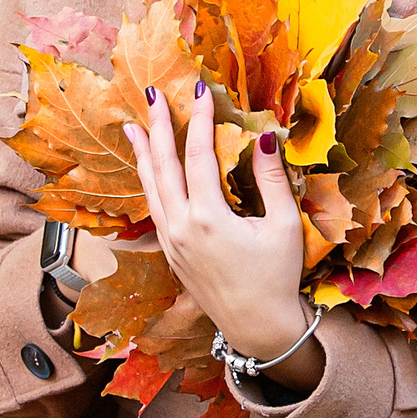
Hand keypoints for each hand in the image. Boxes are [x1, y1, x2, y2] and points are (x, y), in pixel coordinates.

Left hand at [121, 81, 324, 386]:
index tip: (201, 90)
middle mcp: (181, 228)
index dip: (199, 119)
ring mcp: (171, 242)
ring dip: (142, 154)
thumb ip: (271, 179)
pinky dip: (149, 182)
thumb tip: (266, 137)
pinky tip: (148, 171)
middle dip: (157, 127)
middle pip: (163, 166)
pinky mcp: (170, 254)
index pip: (198, 155)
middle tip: (152, 95)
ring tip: (133, 126)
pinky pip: (155, 208)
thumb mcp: (283, 226)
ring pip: (151, 188)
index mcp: (208, 218)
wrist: (257, 327)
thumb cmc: (276, 278)